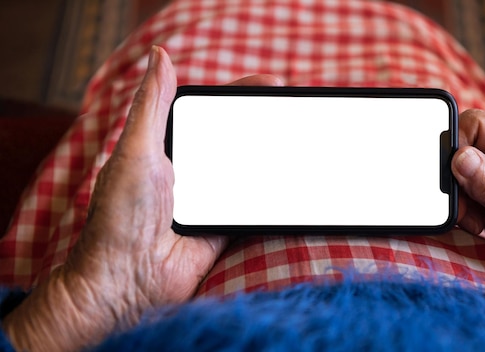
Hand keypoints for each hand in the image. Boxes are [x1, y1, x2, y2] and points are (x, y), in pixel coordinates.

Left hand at [4, 46, 282, 350]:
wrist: (128, 279)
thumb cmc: (121, 215)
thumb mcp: (135, 150)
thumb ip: (152, 105)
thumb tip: (160, 56)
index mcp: (166, 147)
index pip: (208, 112)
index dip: (238, 96)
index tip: (268, 84)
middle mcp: (190, 170)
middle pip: (234, 138)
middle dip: (262, 122)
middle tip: (291, 107)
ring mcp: (209, 198)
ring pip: (247, 169)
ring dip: (271, 156)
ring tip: (300, 138)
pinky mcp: (222, 225)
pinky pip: (252, 205)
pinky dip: (271, 194)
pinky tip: (292, 178)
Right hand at [452, 109, 484, 343]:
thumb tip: (461, 157)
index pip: (481, 126)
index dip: (459, 142)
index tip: (450, 169)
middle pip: (464, 151)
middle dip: (456, 178)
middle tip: (464, 204)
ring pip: (458, 177)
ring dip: (459, 200)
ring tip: (477, 222)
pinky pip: (460, 200)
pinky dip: (461, 215)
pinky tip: (477, 229)